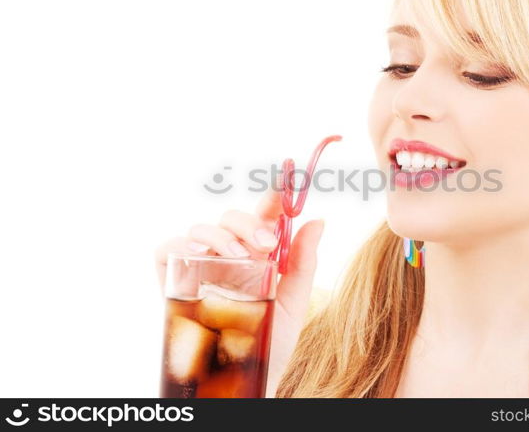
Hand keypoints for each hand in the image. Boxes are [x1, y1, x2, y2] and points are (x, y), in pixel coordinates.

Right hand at [154, 186, 324, 397]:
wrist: (245, 380)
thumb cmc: (270, 340)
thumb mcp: (293, 302)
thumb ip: (304, 262)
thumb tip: (318, 220)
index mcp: (257, 255)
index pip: (262, 217)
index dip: (271, 199)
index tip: (283, 192)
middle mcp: (228, 256)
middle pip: (231, 219)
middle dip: (249, 223)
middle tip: (266, 244)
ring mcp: (200, 266)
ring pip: (201, 229)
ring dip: (220, 236)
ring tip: (238, 257)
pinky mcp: (173, 280)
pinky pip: (167, 250)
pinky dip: (178, 246)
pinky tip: (198, 257)